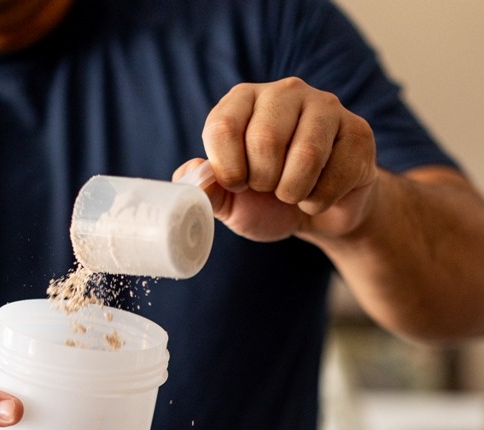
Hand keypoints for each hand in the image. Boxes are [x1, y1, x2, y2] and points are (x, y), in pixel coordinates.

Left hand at [192, 79, 378, 242]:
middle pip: (264, 140)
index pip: (222, 127)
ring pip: (305, 157)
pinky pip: (335, 176)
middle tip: (270, 189)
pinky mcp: (358, 132)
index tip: (238, 184)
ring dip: (294, 193)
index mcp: (244, 101)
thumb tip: (189, 175)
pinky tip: (321, 194)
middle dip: (264, 183)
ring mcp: (326, 107)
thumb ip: (207, 190)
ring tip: (294, 193)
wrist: (318, 216)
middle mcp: (285, 93)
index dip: (228, 170)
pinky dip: (321, 201)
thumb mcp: (230, 202)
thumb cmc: (268, 203)